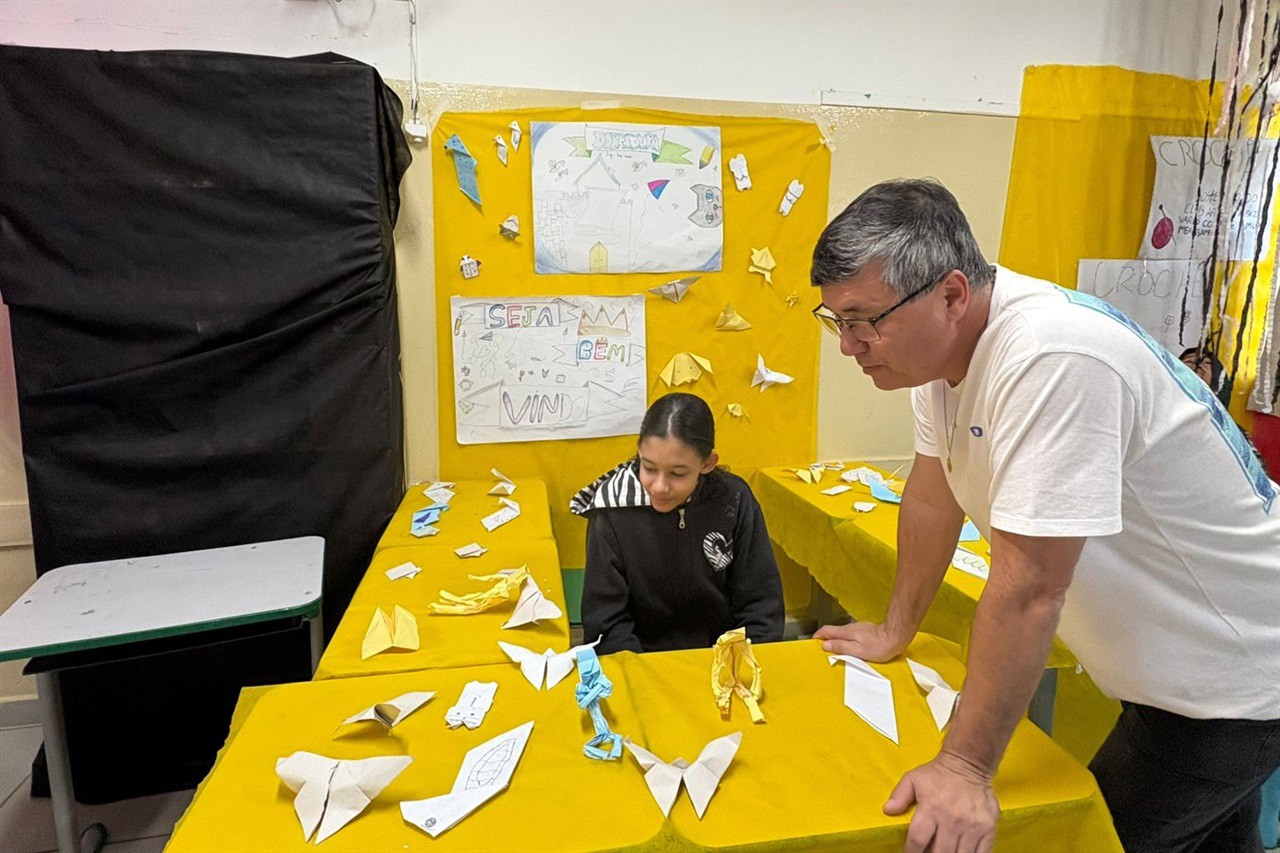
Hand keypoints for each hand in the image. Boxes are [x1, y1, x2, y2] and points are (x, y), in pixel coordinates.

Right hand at [814, 621, 905, 661]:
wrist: (896, 637)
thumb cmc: (879, 646)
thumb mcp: (858, 651)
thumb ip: (841, 647)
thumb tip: (825, 645)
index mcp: (846, 633)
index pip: (826, 631)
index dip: (817, 636)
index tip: (813, 643)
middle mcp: (850, 628)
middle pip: (832, 631)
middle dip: (825, 638)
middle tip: (821, 649)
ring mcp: (858, 629)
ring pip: (841, 633)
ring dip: (835, 640)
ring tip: (833, 650)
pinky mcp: (865, 631)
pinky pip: (850, 635)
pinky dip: (844, 640)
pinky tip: (849, 648)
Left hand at [883, 752, 998, 852]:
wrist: (969, 763)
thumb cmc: (939, 773)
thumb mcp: (913, 778)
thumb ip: (899, 795)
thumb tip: (888, 810)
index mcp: (931, 809)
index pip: (917, 841)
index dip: (911, 852)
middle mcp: (952, 820)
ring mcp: (972, 826)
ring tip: (943, 852)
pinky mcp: (988, 829)